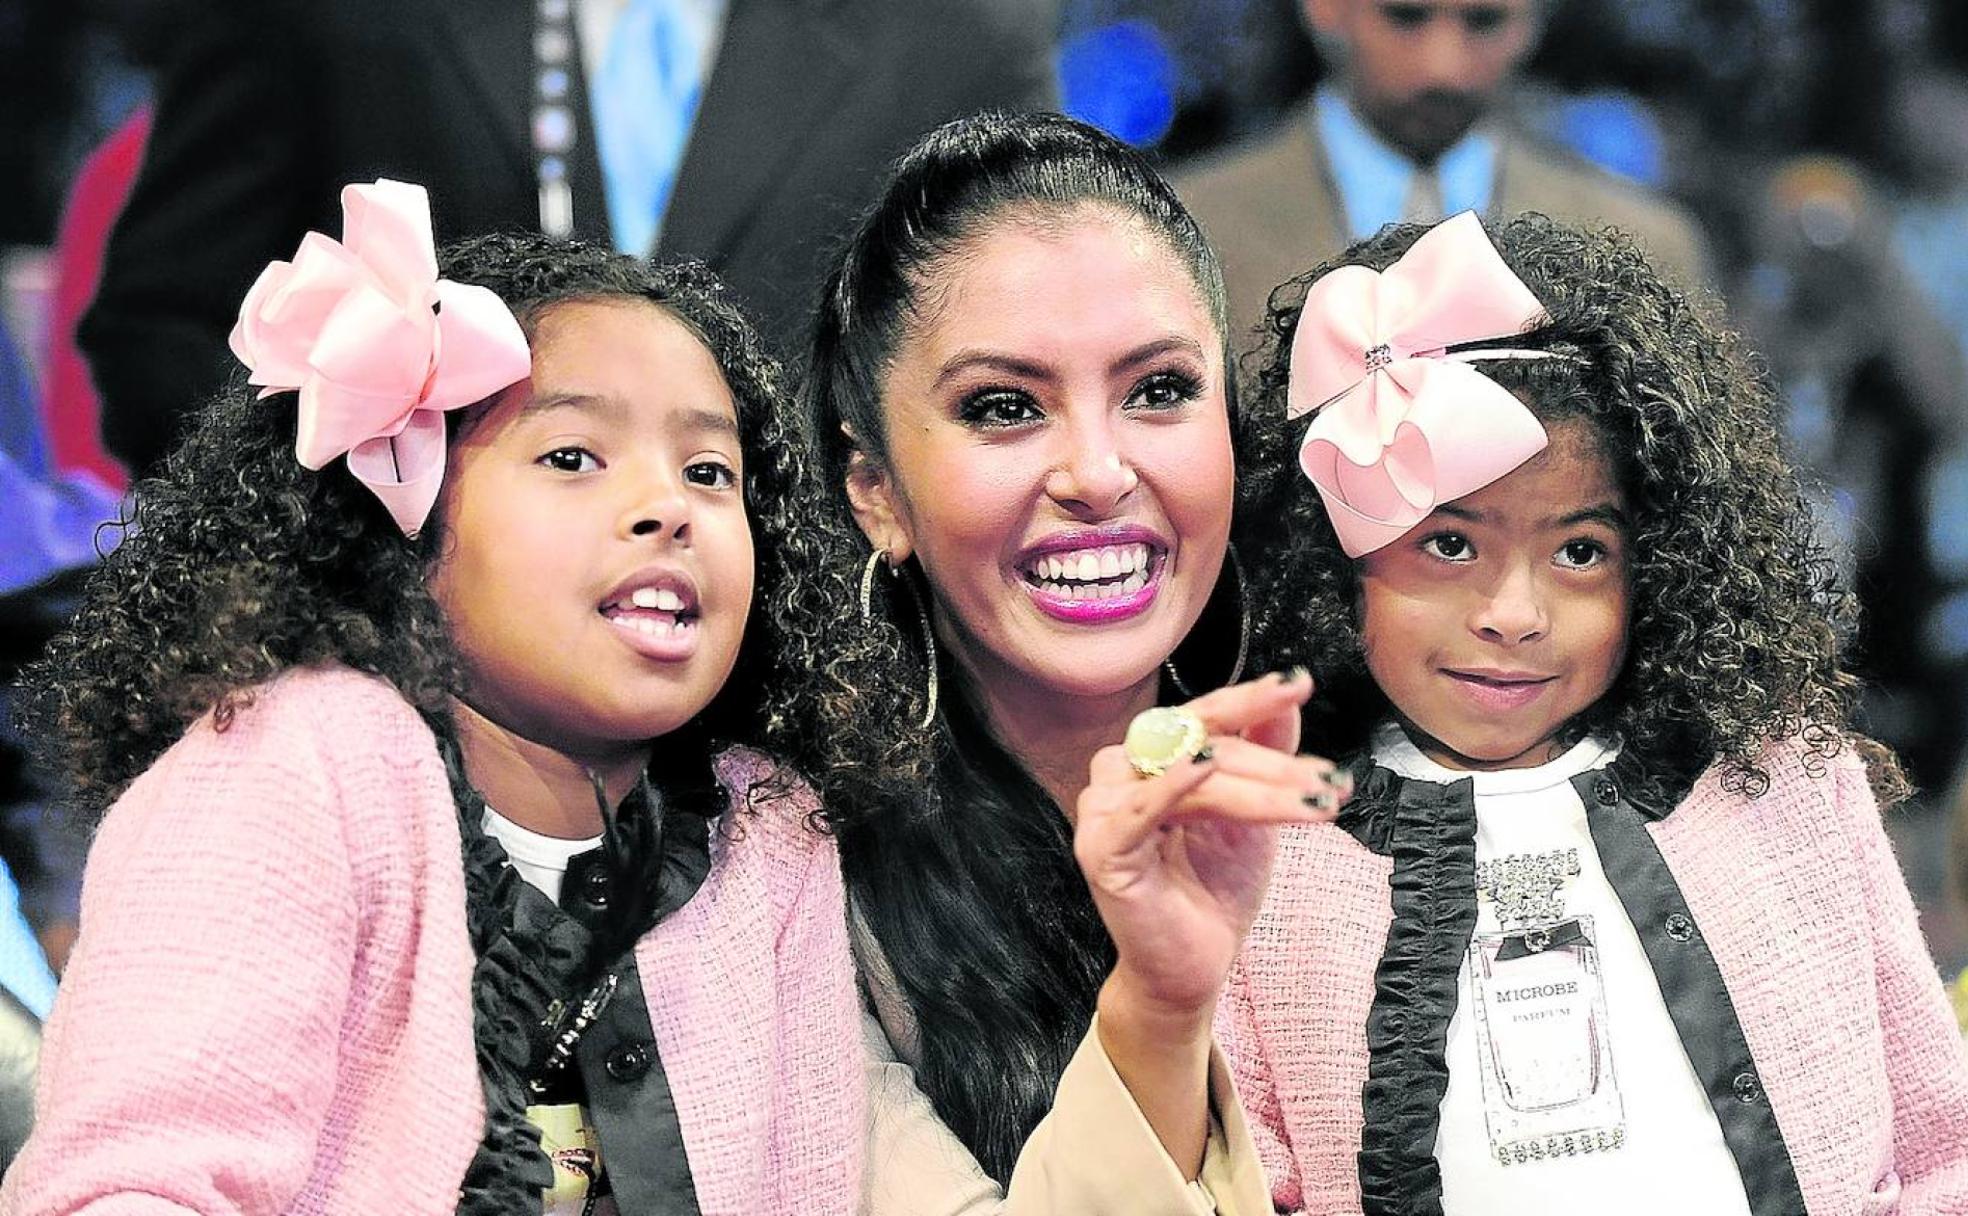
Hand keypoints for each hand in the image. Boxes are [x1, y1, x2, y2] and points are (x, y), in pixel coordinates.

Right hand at [1074, 669, 1347, 1022]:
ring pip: (1188, 775)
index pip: (1206, 715)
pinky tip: (1202, 769)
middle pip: (1202, 743)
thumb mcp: (1254, 812)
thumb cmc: (1216, 888)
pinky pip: (1138, 809)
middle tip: (1329, 782)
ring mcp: (1103, 807)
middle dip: (1273, 763)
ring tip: (1313, 802)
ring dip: (1256, 786)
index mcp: (1154, 756)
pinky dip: (1171, 784)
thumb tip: (1289, 696)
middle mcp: (1121, 771)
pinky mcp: (1099, 847)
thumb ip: (1265, 752)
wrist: (1194, 968)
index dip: (1253, 699)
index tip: (1301, 682)